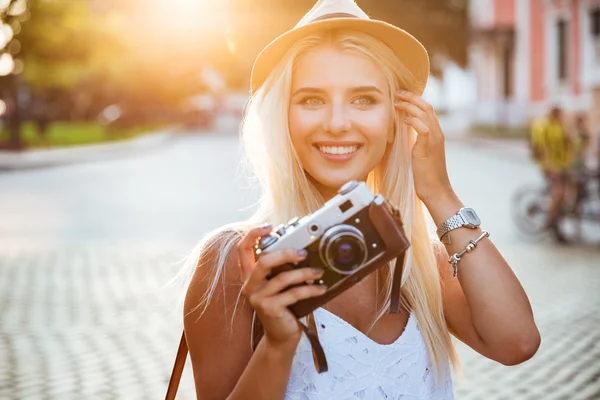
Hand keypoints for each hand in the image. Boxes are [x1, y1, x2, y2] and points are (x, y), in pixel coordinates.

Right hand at [237, 225, 326, 350]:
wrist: (281, 336)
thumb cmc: (283, 306)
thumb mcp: (278, 285)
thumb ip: (280, 269)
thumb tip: (301, 248)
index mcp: (249, 276)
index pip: (242, 250)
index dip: (253, 235)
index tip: (269, 226)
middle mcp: (250, 286)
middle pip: (263, 261)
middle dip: (285, 254)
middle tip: (303, 253)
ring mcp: (258, 298)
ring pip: (283, 278)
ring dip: (305, 273)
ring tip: (318, 272)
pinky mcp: (270, 308)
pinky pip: (293, 293)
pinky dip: (310, 289)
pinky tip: (321, 288)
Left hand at [394, 91, 453, 204]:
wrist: (436, 190)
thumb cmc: (427, 176)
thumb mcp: (421, 154)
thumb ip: (417, 142)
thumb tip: (406, 135)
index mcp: (436, 134)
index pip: (428, 110)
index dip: (415, 101)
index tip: (402, 96)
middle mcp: (437, 134)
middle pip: (427, 107)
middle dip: (412, 97)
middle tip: (397, 93)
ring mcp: (434, 140)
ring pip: (425, 114)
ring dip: (409, 106)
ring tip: (396, 102)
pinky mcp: (427, 148)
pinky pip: (422, 128)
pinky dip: (413, 120)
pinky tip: (403, 119)